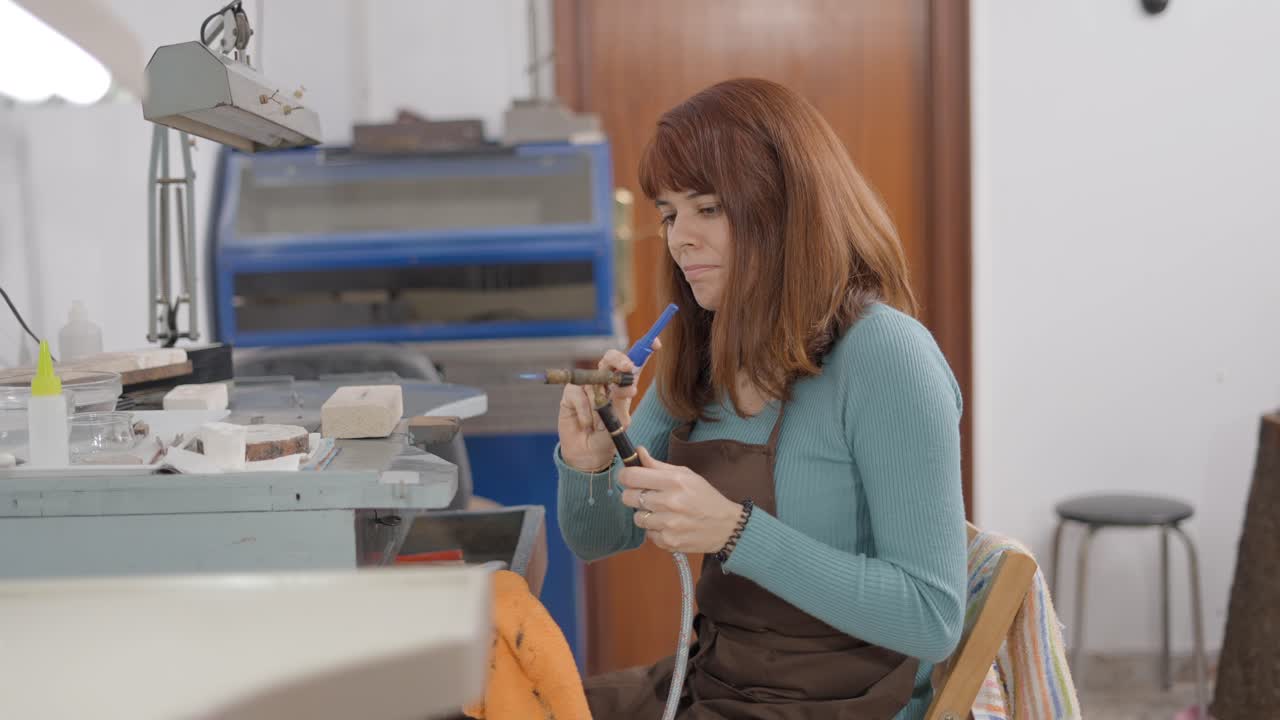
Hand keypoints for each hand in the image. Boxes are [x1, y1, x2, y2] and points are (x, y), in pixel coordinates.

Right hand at [558, 340, 660, 471]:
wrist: (588, 455)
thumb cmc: (607, 438)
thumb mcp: (621, 421)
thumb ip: (621, 401)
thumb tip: (628, 385)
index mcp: (622, 386)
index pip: (632, 364)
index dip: (644, 351)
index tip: (656, 344)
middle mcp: (605, 382)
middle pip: (610, 358)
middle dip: (619, 360)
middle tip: (627, 367)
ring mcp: (587, 386)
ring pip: (594, 381)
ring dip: (598, 404)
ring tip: (598, 423)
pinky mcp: (570, 393)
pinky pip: (579, 394)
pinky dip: (584, 411)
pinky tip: (586, 424)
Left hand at [618, 447, 741, 553]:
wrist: (726, 526)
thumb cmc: (705, 497)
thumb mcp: (686, 475)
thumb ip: (659, 466)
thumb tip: (638, 452)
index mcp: (674, 481)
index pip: (632, 477)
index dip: (625, 476)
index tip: (629, 478)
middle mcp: (670, 502)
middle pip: (628, 498)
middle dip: (634, 495)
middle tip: (647, 496)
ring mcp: (669, 525)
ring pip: (637, 518)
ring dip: (646, 514)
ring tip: (662, 512)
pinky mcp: (669, 542)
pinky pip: (648, 534)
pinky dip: (655, 530)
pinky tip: (669, 525)